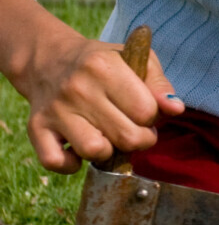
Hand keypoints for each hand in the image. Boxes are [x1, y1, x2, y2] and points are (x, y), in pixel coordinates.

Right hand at [0, 0, 183, 172]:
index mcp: (104, 66)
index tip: (143, 111)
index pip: (146, 111)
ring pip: (95, 152)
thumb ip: (159, 84)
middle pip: (127, 137)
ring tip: (106, 136)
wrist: (49, 60)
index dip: (152, 116)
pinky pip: (56, 163)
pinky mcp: (36, 128)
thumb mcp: (134, 60)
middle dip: (139, 139)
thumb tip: (176, 109)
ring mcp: (56, 110)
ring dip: (107, 151)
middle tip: (133, 129)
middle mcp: (78, 88)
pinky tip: (78, 149)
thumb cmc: (101, 63)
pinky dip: (71, 164)